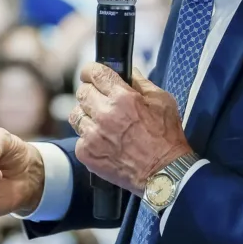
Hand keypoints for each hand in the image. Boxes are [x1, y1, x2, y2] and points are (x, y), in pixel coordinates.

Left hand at [70, 63, 190, 196]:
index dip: (91, 70)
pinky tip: (103, 141)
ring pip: (76, 114)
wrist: (164, 172)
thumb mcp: (162, 101)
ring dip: (87, 115)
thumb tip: (128, 72)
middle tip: (100, 99)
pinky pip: (78, 137)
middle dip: (91, 92)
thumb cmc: (166, 137)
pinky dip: (88, 138)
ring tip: (100, 122)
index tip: (91, 73)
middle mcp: (104, 114)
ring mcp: (93, 135)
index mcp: (122, 97)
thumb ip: (142, 83)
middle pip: (82, 92)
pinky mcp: (87, 153)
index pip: (95, 73)